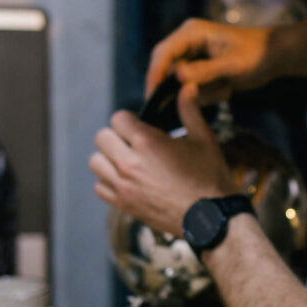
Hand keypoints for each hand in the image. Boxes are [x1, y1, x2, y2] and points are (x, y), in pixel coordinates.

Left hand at [90, 82, 237, 236]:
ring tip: (128, 161)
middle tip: (134, 144)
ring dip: (108, 158)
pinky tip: (127, 180)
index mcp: (147, 142)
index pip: (118, 118)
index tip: (141, 127)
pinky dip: (108, 181)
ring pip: (95, 162)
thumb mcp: (204, 139)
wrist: (211, 218)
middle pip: (102, 138)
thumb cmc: (210, 178)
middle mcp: (129, 163)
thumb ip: (190, 111)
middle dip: (117, 136)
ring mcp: (123, 186)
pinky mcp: (123, 204)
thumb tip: (187, 88)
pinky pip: (99, 187)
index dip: (130, 120)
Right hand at [145, 19, 276, 105]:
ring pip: (179, 81)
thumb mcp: (232, 65)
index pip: (163, 53)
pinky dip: (207, 93)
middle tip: (184, 107)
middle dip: (176, 88)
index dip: (155, 75)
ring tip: (224, 90)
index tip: (151, 98)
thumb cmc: (257, 55)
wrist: (274, 56)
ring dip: (199, 92)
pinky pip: (192, 86)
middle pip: (166, 68)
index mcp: (192, 32)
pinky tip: (226, 90)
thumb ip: (205, 71)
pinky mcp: (199, 67)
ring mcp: (192, 54)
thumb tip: (178, 76)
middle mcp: (187, 41)